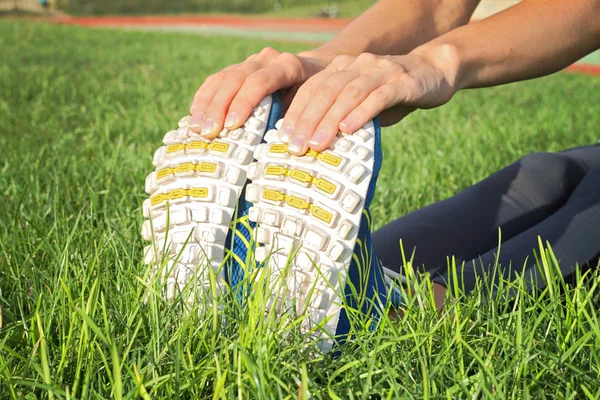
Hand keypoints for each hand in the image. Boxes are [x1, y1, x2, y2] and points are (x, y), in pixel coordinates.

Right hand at [188, 47, 330, 137]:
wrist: (315, 74)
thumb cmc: (314, 99)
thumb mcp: (310, 108)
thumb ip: (292, 120)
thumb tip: (274, 147)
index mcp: (288, 65)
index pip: (260, 80)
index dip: (244, 102)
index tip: (232, 125)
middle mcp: (267, 58)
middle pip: (236, 78)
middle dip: (220, 107)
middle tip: (209, 132)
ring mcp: (250, 61)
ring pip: (222, 78)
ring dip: (207, 104)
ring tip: (197, 128)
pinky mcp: (238, 68)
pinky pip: (215, 80)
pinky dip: (204, 98)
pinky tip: (195, 115)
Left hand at [281, 47, 459, 154]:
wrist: (433, 72)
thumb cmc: (391, 95)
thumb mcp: (362, 104)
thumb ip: (343, 119)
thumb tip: (315, 149)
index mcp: (342, 68)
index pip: (312, 88)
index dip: (296, 111)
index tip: (283, 136)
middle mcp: (357, 65)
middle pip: (325, 90)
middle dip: (307, 119)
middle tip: (296, 146)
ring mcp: (380, 71)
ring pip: (348, 93)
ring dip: (330, 120)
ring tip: (317, 144)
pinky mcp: (402, 81)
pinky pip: (378, 96)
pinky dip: (361, 113)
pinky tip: (348, 129)